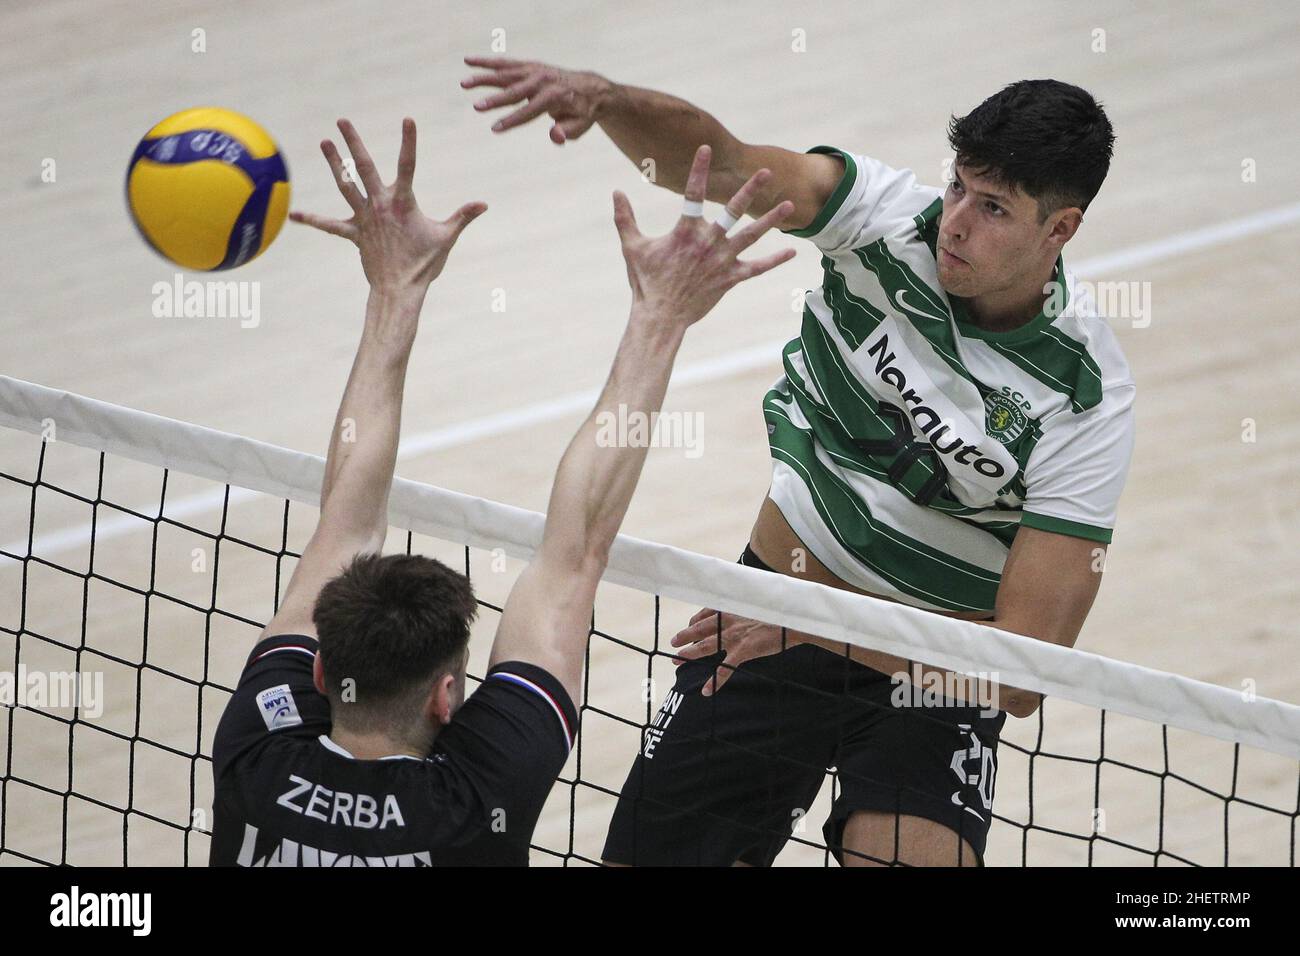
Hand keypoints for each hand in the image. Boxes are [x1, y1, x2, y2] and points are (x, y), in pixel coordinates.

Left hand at [290, 117, 486, 293]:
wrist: (400, 290)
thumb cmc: (424, 264)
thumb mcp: (446, 237)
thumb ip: (463, 217)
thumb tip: (484, 204)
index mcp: (403, 202)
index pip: (407, 165)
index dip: (408, 142)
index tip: (408, 119)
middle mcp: (379, 205)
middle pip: (363, 167)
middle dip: (353, 142)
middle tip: (343, 121)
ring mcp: (364, 218)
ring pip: (345, 185)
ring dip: (334, 164)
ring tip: (324, 143)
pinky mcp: (354, 234)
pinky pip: (331, 225)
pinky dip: (313, 220)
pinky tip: (295, 214)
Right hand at [462, 56, 609, 143]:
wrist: (588, 88)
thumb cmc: (582, 112)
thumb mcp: (580, 126)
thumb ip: (567, 132)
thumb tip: (555, 135)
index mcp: (554, 96)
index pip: (530, 111)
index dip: (512, 120)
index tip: (495, 128)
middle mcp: (542, 80)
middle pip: (515, 91)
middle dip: (495, 100)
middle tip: (476, 107)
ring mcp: (534, 70)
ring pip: (505, 74)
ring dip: (484, 78)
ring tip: (464, 84)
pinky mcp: (528, 65)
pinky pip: (504, 63)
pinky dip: (486, 62)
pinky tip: (468, 61)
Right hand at [612, 146, 794, 329]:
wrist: (660, 316)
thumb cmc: (645, 283)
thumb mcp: (632, 247)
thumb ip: (625, 218)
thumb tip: (616, 192)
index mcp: (685, 232)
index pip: (692, 193)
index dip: (698, 169)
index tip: (706, 148)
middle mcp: (707, 242)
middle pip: (732, 210)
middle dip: (750, 189)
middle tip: (766, 172)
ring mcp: (722, 261)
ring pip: (751, 236)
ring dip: (770, 220)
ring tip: (789, 205)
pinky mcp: (730, 279)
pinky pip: (757, 268)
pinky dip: (774, 261)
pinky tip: (791, 252)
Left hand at [670, 607, 797, 695]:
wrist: (792, 621)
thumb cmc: (778, 613)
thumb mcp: (757, 605)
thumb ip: (745, 609)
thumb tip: (742, 611)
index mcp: (732, 608)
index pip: (706, 614)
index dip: (694, 621)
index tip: (690, 625)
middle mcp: (729, 620)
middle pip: (700, 629)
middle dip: (684, 636)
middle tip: (673, 643)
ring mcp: (735, 637)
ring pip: (705, 646)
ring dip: (689, 654)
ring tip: (677, 661)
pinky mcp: (744, 651)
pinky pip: (725, 669)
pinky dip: (715, 681)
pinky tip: (706, 691)